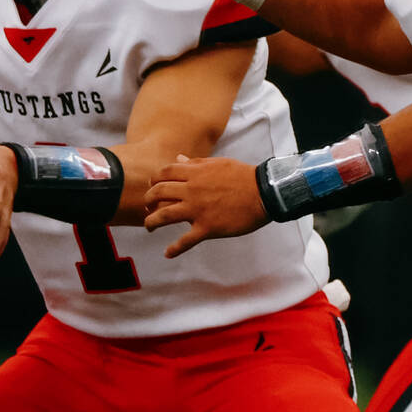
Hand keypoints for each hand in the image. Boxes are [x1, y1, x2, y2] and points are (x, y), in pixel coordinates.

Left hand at [143, 155, 268, 256]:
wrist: (263, 193)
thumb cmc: (242, 176)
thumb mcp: (217, 163)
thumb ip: (195, 163)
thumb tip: (179, 159)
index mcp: (194, 173)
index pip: (163, 173)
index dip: (154, 180)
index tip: (152, 186)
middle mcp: (191, 190)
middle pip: (158, 193)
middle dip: (148, 200)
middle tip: (148, 207)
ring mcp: (198, 210)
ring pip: (164, 216)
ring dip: (151, 222)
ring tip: (149, 227)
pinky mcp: (207, 227)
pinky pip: (185, 241)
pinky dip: (174, 249)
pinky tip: (168, 253)